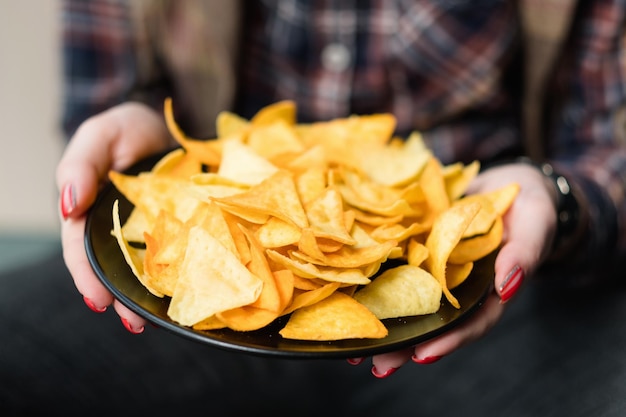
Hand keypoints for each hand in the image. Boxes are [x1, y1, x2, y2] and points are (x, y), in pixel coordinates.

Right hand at [56, 102, 171, 332]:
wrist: (170, 126)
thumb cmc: (128, 129)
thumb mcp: (100, 137)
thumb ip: (80, 165)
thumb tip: (68, 205)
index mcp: (91, 212)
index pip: (82, 249)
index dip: (88, 275)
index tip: (99, 299)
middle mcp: (117, 228)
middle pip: (115, 268)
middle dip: (121, 298)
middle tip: (133, 322)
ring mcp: (150, 231)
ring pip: (146, 268)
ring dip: (149, 296)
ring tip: (158, 319)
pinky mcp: (180, 229)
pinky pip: (178, 254)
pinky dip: (180, 274)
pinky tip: (189, 292)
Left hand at [356, 163, 557, 376]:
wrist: (506, 182)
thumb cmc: (528, 207)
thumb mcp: (535, 225)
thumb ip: (523, 254)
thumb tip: (508, 287)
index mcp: (486, 290)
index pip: (469, 323)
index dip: (448, 339)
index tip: (423, 354)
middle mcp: (455, 285)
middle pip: (431, 320)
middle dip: (404, 345)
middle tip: (376, 363)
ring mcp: (433, 267)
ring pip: (407, 298)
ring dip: (382, 320)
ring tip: (353, 345)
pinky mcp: (415, 245)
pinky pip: (393, 264)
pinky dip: (372, 278)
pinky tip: (346, 291)